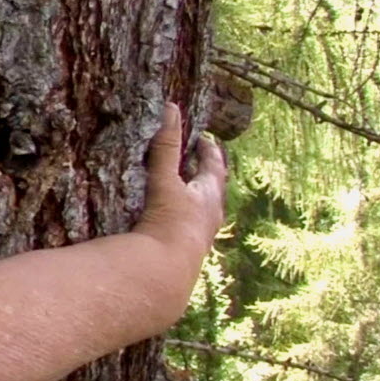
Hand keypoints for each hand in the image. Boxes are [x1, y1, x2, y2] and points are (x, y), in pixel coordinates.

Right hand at [136, 103, 225, 255]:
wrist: (165, 272)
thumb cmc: (171, 223)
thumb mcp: (166, 181)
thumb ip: (166, 146)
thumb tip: (170, 107)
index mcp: (210, 196)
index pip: (214, 167)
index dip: (209, 151)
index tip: (205, 139)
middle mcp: (210, 217)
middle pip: (213, 190)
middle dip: (206, 174)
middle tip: (198, 161)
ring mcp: (199, 236)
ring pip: (202, 211)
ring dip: (195, 198)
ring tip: (184, 190)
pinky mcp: (184, 252)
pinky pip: (187, 227)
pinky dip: (181, 217)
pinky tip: (169, 220)